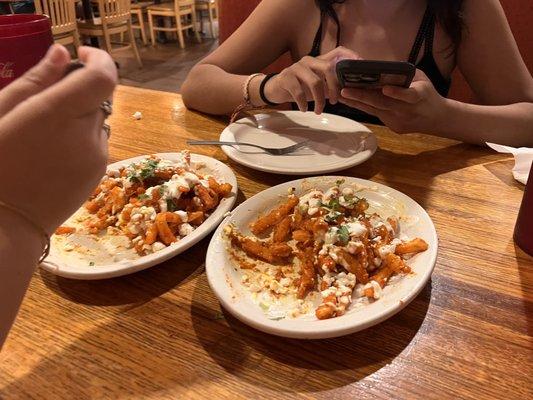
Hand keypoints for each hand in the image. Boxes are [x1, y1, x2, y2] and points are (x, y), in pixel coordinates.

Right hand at [0, 44, 116, 233]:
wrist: (5, 224)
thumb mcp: (1, 114)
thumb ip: (35, 81)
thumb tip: (62, 53)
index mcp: (58, 114)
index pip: (103, 76)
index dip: (99, 59)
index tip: (81, 54)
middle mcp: (86, 134)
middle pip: (99, 98)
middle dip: (80, 92)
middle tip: (48, 101)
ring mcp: (97, 157)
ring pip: (100, 122)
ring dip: (82, 117)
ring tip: (47, 134)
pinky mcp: (99, 174)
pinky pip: (98, 144)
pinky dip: (83, 138)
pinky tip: (54, 153)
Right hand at [263, 46, 359, 113]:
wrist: (274, 90)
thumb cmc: (299, 88)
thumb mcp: (317, 86)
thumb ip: (330, 85)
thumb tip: (348, 91)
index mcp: (318, 60)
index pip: (338, 51)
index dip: (350, 56)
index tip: (360, 65)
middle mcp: (309, 61)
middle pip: (329, 68)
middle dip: (335, 87)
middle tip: (335, 102)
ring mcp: (296, 67)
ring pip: (315, 82)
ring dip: (319, 100)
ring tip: (319, 111)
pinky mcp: (286, 77)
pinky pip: (299, 91)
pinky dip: (304, 103)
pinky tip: (305, 110)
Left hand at [339, 69, 448, 133]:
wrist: (437, 118)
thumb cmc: (427, 93)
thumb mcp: (422, 79)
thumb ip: (405, 74)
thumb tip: (384, 66)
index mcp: (420, 96)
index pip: (409, 95)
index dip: (398, 93)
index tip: (386, 89)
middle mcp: (408, 110)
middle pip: (383, 104)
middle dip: (362, 97)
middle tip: (344, 90)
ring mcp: (399, 121)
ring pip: (375, 110)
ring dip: (356, 102)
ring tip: (340, 95)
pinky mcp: (393, 127)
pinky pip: (376, 115)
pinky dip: (363, 107)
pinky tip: (350, 101)